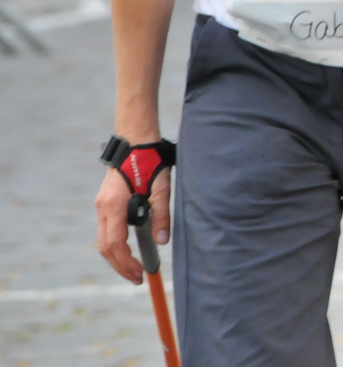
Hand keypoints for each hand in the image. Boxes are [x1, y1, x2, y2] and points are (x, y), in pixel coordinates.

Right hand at [95, 166, 170, 284]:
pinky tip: (130, 250)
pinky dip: (116, 244)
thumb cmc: (152, 161)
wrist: (136, 141)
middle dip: (121, 266)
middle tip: (138, 278)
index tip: (141, 274)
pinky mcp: (105, 202)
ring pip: (104, 240)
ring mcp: (101, 205)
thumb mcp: (162, 188)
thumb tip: (163, 241)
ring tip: (135, 269)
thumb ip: (161, 215)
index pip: (115, 244)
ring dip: (117, 257)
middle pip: (105, 247)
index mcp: (114, 205)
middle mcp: (103, 207)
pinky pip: (107, 230)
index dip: (127, 262)